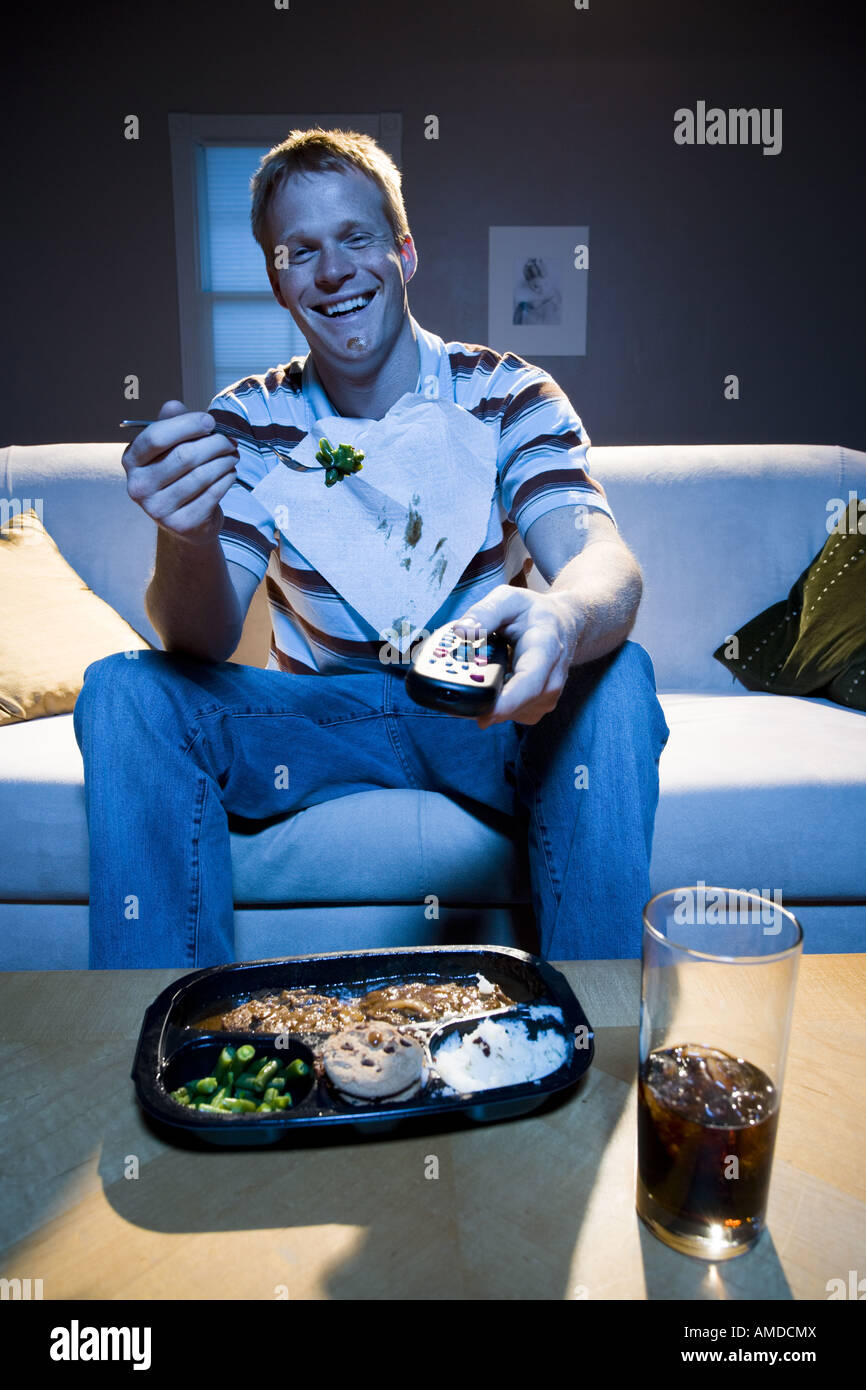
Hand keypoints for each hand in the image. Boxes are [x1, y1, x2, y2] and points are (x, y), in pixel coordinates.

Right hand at [122, 400, 239, 544]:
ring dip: (224, 461)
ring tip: (233, 455)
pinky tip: (230, 473)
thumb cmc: (178, 474)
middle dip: (214, 444)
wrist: (186, 520)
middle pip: (184, 456)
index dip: (187, 425)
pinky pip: (212, 494)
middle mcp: (139, 486)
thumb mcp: (171, 447)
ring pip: (201, 475)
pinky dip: (227, 479)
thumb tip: (173, 405)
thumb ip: (172, 424)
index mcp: (131, 461)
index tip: (210, 422)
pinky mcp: (181, 524)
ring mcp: (158, 509)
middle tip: (229, 441)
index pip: (156, 437)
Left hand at [453, 586, 582, 728]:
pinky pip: (509, 714)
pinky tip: (485, 684)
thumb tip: (460, 631)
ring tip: (470, 677)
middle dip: (481, 702)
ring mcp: (545, 697)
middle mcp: (551, 679)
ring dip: (484, 701)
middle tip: (451, 691)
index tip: (482, 714)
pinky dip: (492, 703)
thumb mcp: (509, 599)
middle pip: (516, 706)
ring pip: (509, 713)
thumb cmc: (534, 612)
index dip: (506, 702)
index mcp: (546, 650)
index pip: (530, 683)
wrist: (563, 625)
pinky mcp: (536, 707)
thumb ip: (484, 612)